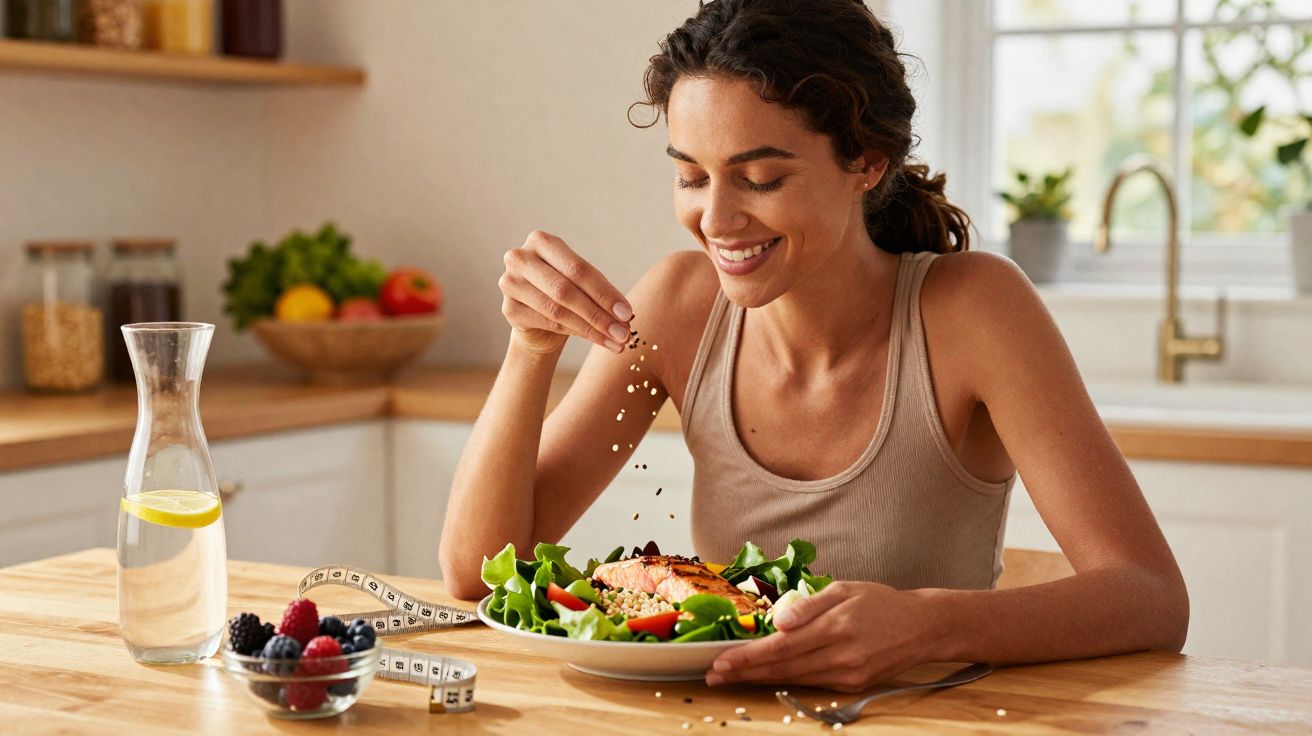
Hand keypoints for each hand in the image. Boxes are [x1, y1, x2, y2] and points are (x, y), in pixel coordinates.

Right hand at [499, 231, 633, 354]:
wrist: (538, 319)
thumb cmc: (565, 293)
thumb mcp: (582, 284)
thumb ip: (600, 292)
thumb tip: (625, 315)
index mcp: (541, 241)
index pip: (578, 269)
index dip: (605, 293)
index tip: (628, 313)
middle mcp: (520, 258)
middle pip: (566, 290)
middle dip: (599, 314)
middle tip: (623, 332)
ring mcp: (510, 283)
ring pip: (557, 310)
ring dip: (591, 329)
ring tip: (616, 341)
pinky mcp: (508, 309)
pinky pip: (548, 324)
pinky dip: (576, 333)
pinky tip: (597, 340)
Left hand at [705, 581, 938, 692]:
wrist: (921, 627)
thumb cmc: (880, 602)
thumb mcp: (844, 590)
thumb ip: (809, 605)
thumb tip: (778, 621)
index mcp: (837, 628)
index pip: (782, 648)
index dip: (748, 657)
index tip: (721, 661)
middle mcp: (842, 656)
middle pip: (783, 669)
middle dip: (744, 673)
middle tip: (714, 675)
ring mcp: (848, 675)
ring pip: (794, 680)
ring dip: (759, 679)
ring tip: (731, 677)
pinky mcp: (853, 685)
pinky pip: (811, 683)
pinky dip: (785, 680)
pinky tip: (764, 676)